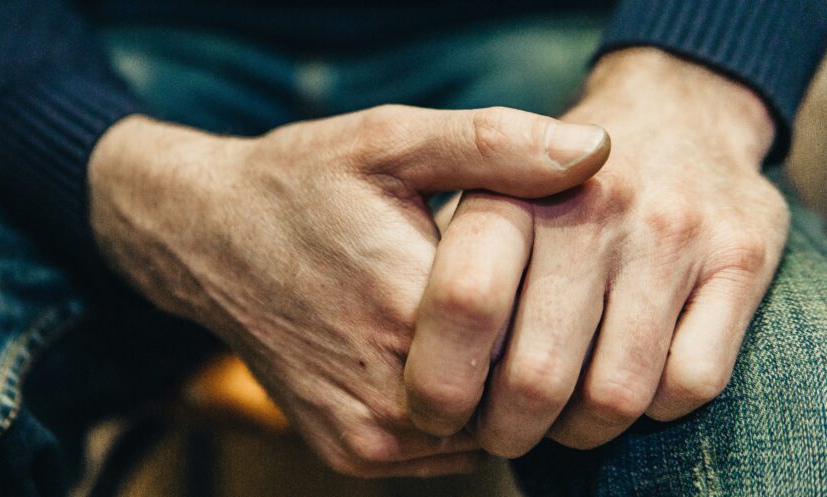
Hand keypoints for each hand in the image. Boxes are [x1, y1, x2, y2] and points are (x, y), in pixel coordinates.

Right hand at [88, 105, 606, 475]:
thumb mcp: (389, 140)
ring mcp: (368, 436)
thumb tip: (596, 152)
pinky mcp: (352, 455)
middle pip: (522, 390)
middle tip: (516, 290)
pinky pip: (449, 449)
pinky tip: (437, 350)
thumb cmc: (301, 184)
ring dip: (497, 381)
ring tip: (475, 319)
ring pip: (491, 428)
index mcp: (407, 306)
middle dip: (533, 343)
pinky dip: (460, 406)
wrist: (206, 242)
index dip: (560, 294)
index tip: (546, 258)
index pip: (545, 332)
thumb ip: (494, 144)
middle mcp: (388, 391)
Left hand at [404, 48, 788, 455]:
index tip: (433, 410)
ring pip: (616, 394)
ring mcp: (672, 233)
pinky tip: (628, 385)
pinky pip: (691, 381)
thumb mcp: (481, 187)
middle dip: (508, 428)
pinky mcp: (741, 260)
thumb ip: (443, 261)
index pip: (463, 301)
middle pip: (537, 375)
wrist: (677, 112)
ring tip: (560, 418)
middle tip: (500, 430)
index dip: (439, 381)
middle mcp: (594, 207)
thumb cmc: (555, 183)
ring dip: (580, 430)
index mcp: (512, 192)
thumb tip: (413, 363)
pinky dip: (654, 408)